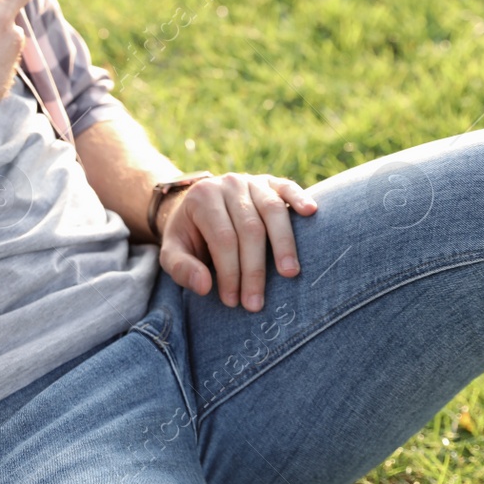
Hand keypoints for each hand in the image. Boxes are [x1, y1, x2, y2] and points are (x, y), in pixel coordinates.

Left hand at [158, 172, 317, 311]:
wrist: (196, 207)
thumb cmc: (189, 235)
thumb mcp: (172, 252)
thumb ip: (180, 268)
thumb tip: (205, 286)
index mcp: (202, 198)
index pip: (223, 238)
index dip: (230, 271)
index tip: (233, 300)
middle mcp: (228, 184)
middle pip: (249, 228)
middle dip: (254, 269)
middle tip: (257, 302)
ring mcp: (251, 180)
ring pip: (272, 210)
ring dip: (283, 243)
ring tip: (290, 273)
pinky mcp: (270, 181)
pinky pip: (286, 187)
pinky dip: (299, 198)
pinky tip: (311, 212)